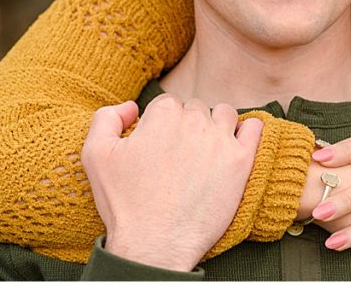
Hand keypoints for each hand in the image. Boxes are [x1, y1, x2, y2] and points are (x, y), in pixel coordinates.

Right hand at [81, 95, 262, 270]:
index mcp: (163, 114)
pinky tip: (238, 144)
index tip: (160, 148)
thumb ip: (107, 118)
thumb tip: (132, 106)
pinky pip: (255, 129)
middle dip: (188, 126)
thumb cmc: (124, 203)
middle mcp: (194, 121)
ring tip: (206, 151)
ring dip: (217, 126)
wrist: (154, 245)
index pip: (168, 105)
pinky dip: (248, 131)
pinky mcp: (241, 161)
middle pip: (196, 109)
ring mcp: (221, 140)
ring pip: (224, 115)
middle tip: (180, 157)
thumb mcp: (95, 155)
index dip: (162, 125)